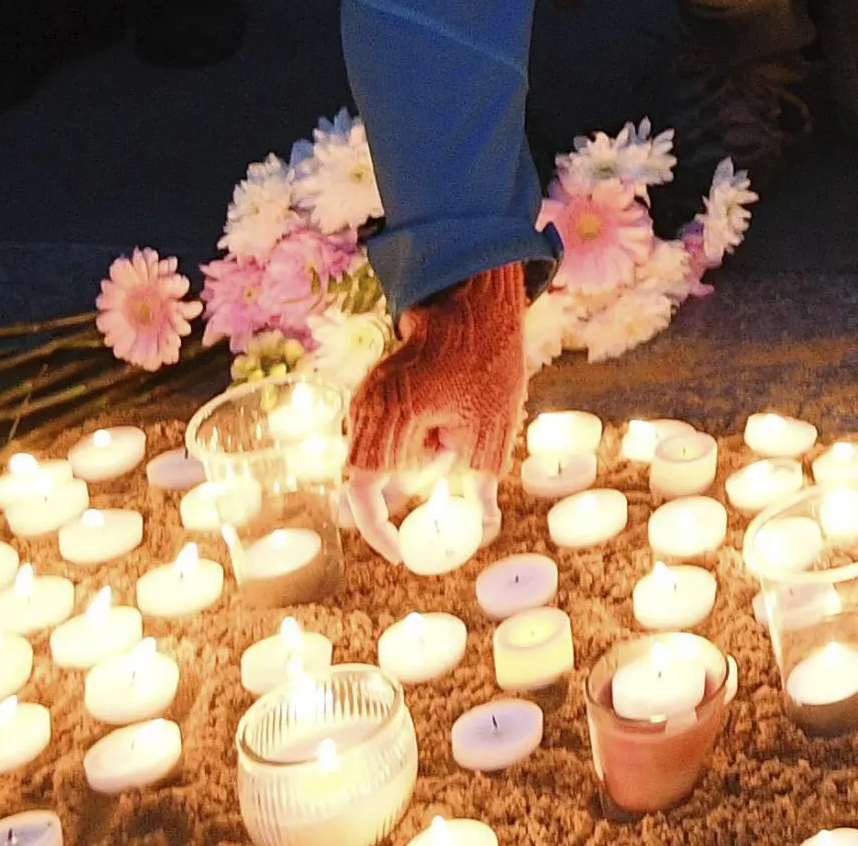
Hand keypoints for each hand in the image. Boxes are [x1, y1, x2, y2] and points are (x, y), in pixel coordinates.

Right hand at [343, 262, 527, 546]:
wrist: (474, 303)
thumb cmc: (488, 362)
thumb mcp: (493, 428)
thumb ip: (482, 483)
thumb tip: (485, 529)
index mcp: (390, 418)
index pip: (364, 491)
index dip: (379, 530)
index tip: (399, 554)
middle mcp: (366, 407)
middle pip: (378, 475)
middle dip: (418, 475)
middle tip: (454, 455)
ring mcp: (366, 396)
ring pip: (385, 455)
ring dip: (421, 453)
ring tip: (458, 414)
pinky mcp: (374, 390)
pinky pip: (388, 433)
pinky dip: (417, 435)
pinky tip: (447, 405)